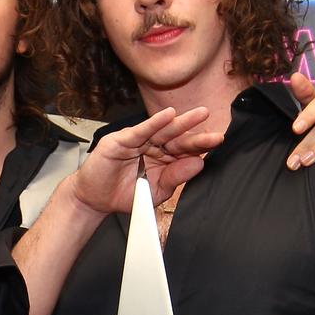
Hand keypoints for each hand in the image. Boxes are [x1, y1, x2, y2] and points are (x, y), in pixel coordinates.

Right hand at [70, 107, 223, 214]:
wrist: (96, 200)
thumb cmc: (125, 194)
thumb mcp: (156, 190)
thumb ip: (176, 178)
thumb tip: (199, 163)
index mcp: (164, 159)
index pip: (185, 150)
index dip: (201, 145)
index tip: (218, 141)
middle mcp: (153, 147)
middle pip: (178, 139)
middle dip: (197, 134)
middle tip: (216, 132)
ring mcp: (138, 141)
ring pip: (162, 131)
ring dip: (181, 122)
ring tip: (199, 115)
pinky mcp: (121, 140)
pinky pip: (141, 131)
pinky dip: (154, 123)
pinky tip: (168, 115)